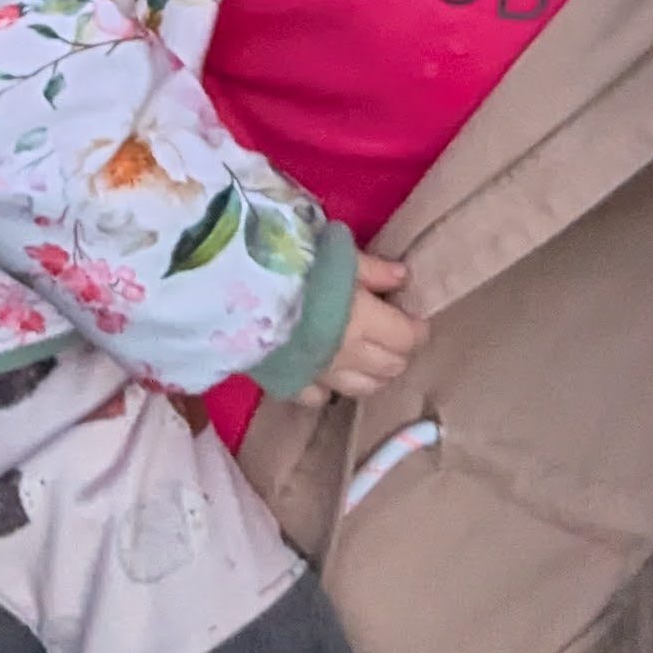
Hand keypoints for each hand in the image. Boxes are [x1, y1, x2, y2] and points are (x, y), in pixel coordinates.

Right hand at [300, 255, 423, 402]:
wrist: (235, 290)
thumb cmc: (292, 264)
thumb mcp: (338, 254)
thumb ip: (373, 269)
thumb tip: (404, 277)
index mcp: (365, 322)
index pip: (408, 339)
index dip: (417, 329)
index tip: (414, 318)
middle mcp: (348, 355)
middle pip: (390, 367)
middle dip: (400, 353)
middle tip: (395, 335)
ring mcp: (320, 374)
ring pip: (362, 389)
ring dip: (374, 375)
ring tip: (371, 358)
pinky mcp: (291, 383)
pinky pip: (319, 397)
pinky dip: (330, 389)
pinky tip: (328, 374)